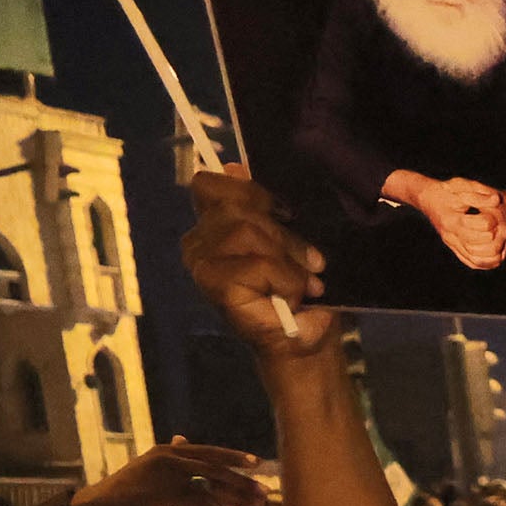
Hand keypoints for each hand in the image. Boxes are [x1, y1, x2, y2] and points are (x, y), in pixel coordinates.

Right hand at [69, 438, 265, 505]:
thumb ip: (172, 457)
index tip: (256, 462)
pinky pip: (198, 503)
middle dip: (241, 478)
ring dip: (236, 496)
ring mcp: (168, 475)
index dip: (233, 456)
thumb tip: (182, 438)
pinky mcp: (164, 494)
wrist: (101, 505)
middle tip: (264, 490)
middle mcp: (171, 457)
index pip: (208, 452)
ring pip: (211, 484)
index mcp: (170, 450)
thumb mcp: (152, 469)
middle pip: (215, 467)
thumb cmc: (130, 490)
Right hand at [183, 166, 342, 358]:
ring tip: (303, 282)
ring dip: (287, 260)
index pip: (212, 185)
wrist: (305, 339)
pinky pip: (257, 264)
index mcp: (211, 224)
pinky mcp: (214, 285)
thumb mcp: (286, 237)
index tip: (285, 214)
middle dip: (281, 234)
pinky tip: (291, 297)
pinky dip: (286, 280)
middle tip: (308, 262)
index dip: (251, 193)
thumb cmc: (297, 288)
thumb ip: (260, 204)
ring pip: (246, 232)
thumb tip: (235, 166)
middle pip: (236, 207)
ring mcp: (201, 264)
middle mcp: (198, 241)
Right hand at [406, 175, 505, 268]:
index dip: (491, 219)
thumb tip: (497, 200)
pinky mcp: (454, 248)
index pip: (481, 225)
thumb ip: (479, 193)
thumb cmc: (446, 191)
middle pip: (479, 245)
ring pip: (476, 259)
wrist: (428, 198)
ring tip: (500, 240)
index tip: (491, 213)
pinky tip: (495, 252)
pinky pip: (472, 262)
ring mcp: (452, 244)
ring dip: (492, 253)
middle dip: (493, 236)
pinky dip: (486, 261)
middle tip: (498, 228)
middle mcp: (450, 236)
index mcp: (452, 220)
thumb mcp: (462, 186)